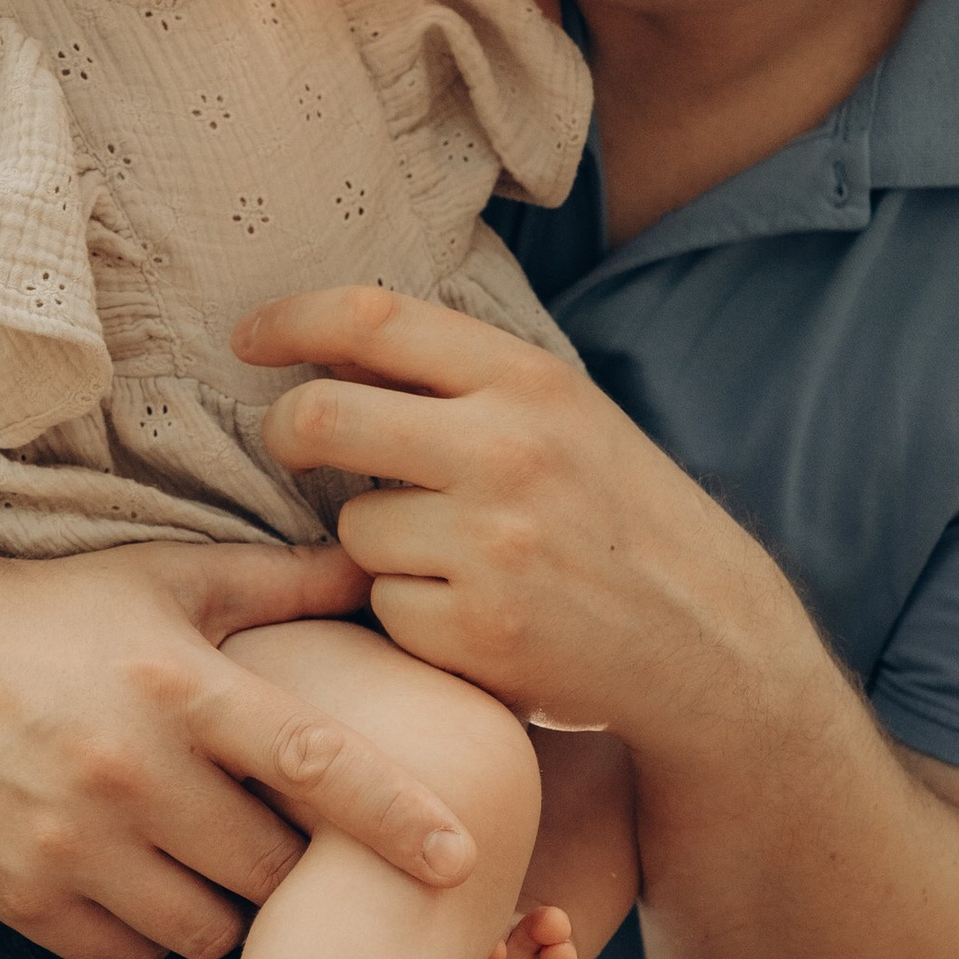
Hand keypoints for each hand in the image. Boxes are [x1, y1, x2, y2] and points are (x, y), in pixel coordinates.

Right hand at [0, 531, 477, 958]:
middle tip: (284, 829)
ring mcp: (70, 845)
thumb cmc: (54, 609)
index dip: (395, 816)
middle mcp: (127, 772)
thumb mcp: (166, 580)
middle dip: (295, 863)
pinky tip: (140, 870)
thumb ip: (284, 586)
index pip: (314, 761)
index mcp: (178, 688)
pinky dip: (153, 927)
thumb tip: (386, 563)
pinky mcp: (22, 897)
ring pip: (208, 931)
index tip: (462, 858)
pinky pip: (133, 953)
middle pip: (270, 870)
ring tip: (206, 847)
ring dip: (227, 903)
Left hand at [234, 286, 794, 749]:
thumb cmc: (619, 517)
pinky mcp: (476, 632)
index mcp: (528, 380)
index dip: (292, 319)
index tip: (249, 338)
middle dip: (287, 431)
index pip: (372, 317)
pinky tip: (477, 616)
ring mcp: (491, 545)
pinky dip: (414, 615)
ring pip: (356, 528)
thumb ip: (458, 380)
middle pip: (321, 417)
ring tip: (459, 560)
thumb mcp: (563, 418)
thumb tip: (329, 343)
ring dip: (382, 545)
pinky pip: (386, 607)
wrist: (709, 642)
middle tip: (290, 444)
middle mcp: (507, 451)